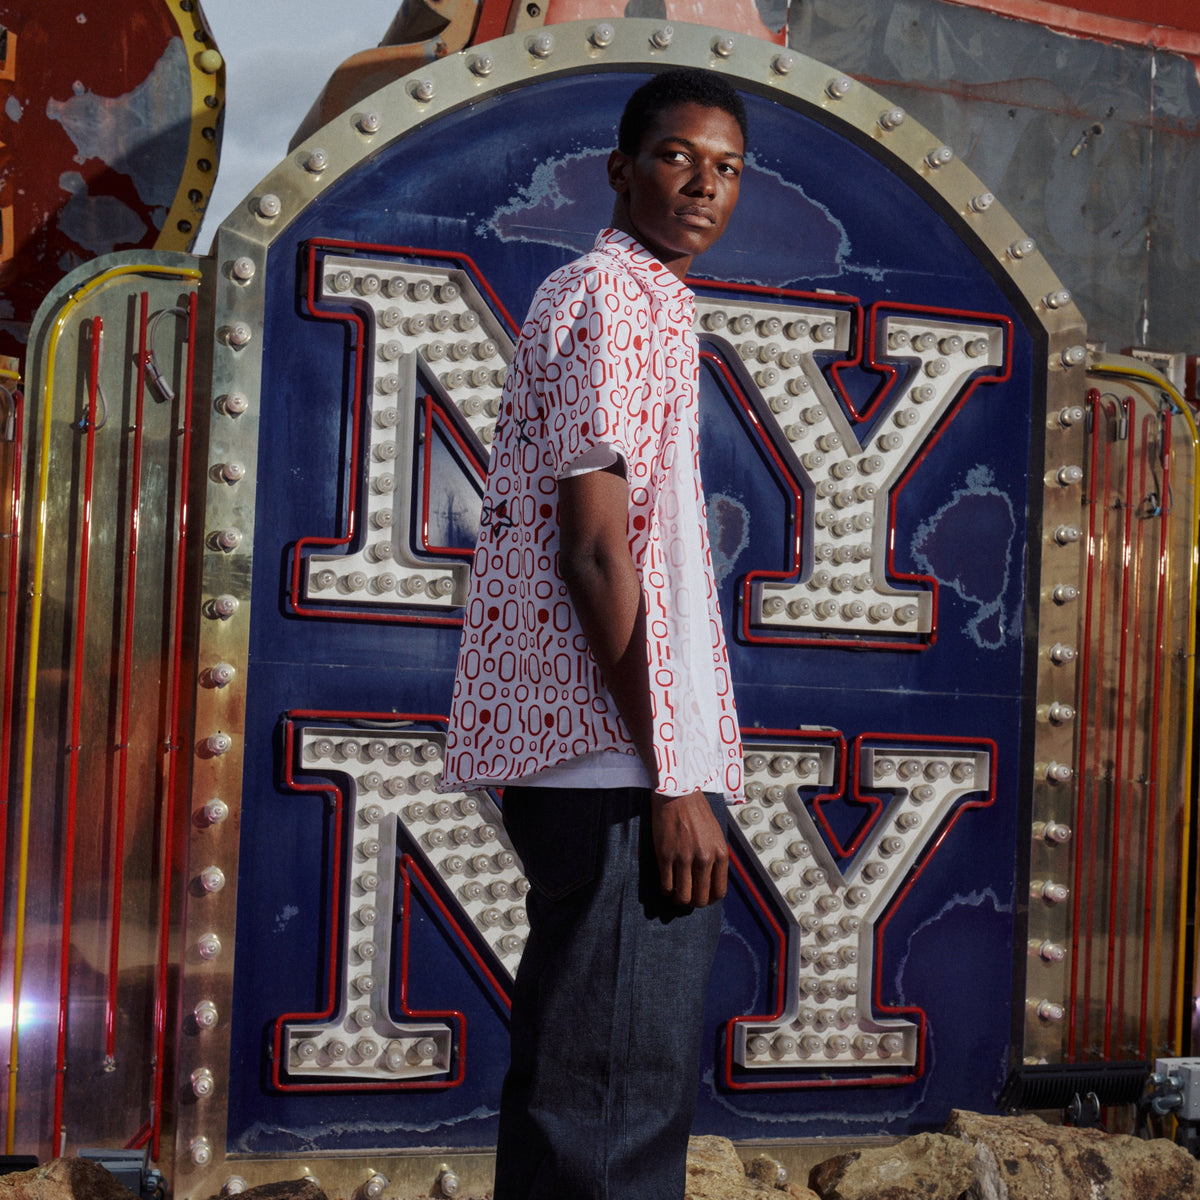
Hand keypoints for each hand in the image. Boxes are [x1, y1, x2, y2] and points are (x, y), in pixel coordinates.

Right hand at [650, 790, 728, 907]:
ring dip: (678, 899)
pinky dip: (665, 890)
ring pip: (682, 896)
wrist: (678, 793)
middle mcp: (704, 858)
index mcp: (720, 854)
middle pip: (700, 898)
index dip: (709, 899)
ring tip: (674, 893)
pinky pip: (666, 885)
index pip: (718, 891)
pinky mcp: (665, 855)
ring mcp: (684, 858)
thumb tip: (711, 879)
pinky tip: (665, 885)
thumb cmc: (696, 811)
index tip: (702, 897)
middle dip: (693, 902)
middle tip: (687, 896)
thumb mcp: (716, 835)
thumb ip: (716, 857)